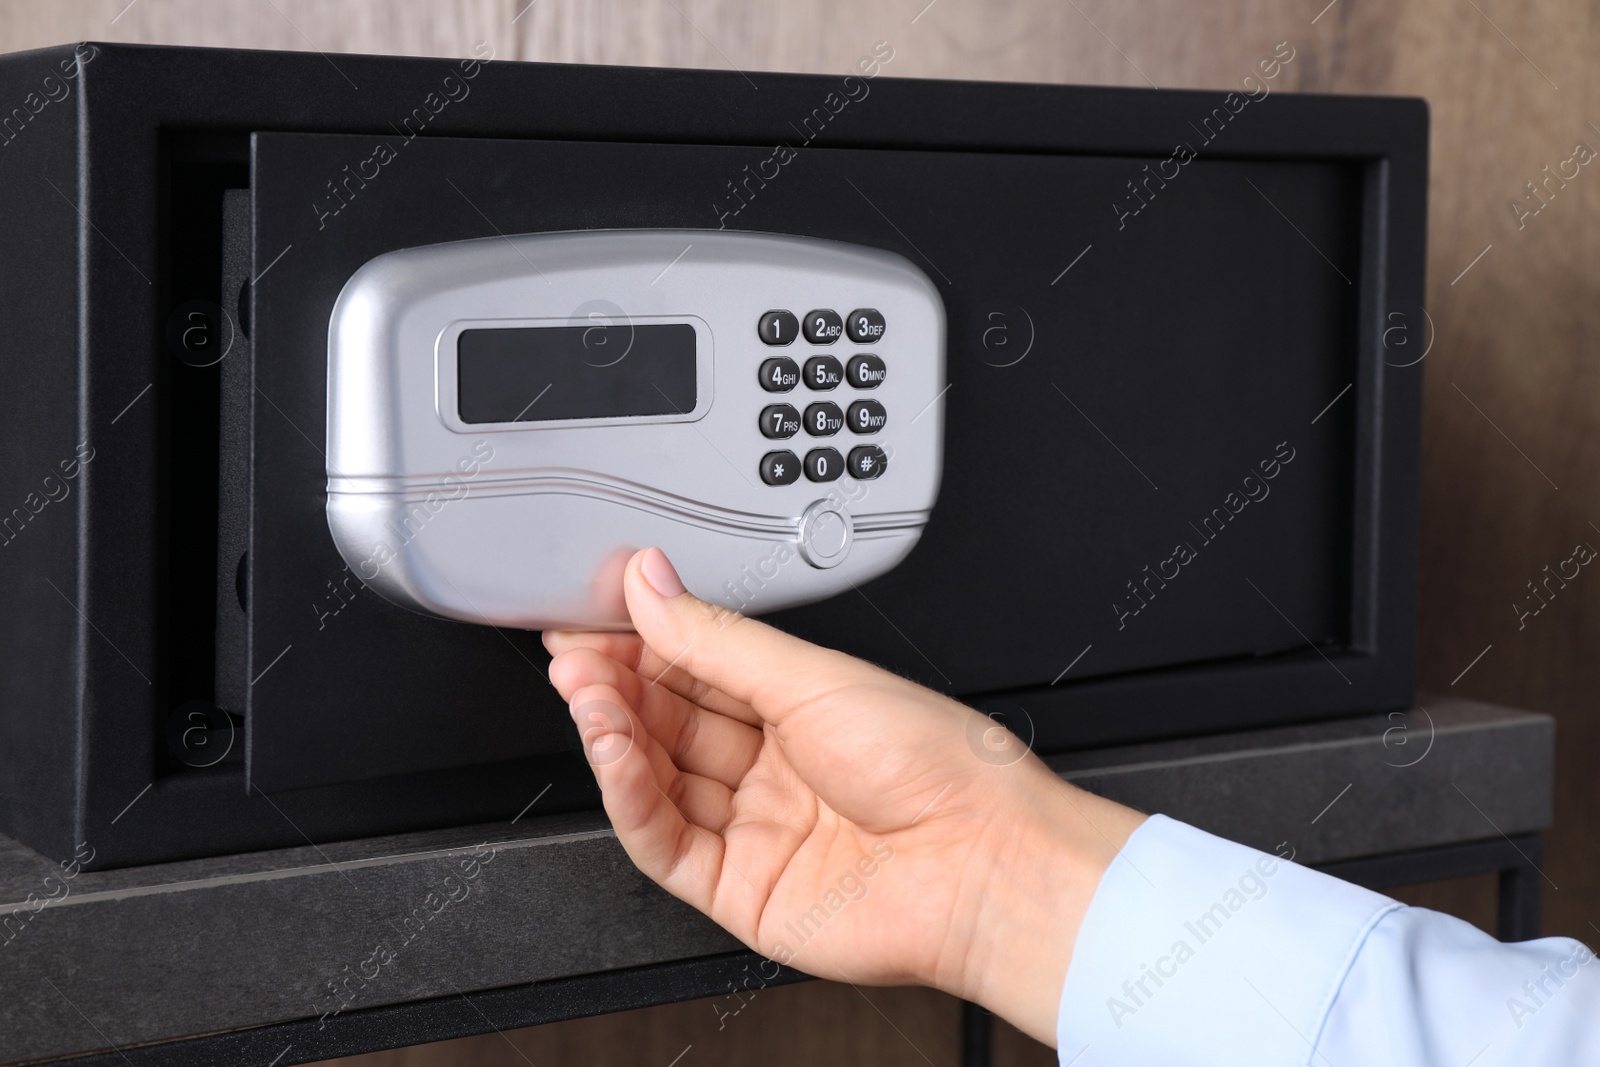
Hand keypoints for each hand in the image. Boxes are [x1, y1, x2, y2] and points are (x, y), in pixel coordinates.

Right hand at [543, 548, 1145, 1044]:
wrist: (987, 863)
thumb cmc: (940, 766)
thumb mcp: (814, 676)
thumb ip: (716, 637)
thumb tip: (650, 582)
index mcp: (799, 708)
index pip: (696, 668)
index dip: (640, 642)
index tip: (594, 614)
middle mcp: (773, 767)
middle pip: (669, 722)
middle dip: (616, 684)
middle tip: (576, 654)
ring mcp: (755, 828)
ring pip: (656, 779)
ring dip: (613, 735)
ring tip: (588, 694)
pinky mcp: (737, 888)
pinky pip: (663, 841)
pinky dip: (627, 796)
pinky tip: (613, 753)